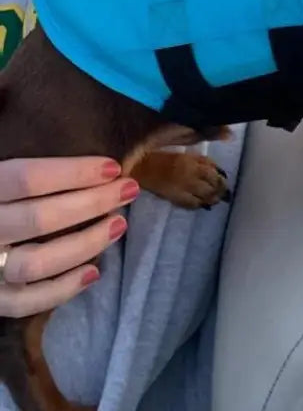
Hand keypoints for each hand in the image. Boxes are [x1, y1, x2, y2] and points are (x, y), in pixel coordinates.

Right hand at [0, 157, 137, 317]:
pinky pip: (24, 302)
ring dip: (85, 244)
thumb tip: (97, 163)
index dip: (74, 172)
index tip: (113, 168)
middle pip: (39, 219)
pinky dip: (61, 290)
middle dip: (93, 203)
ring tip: (119, 225)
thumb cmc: (4, 199)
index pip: (28, 178)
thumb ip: (35, 171)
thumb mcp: (7, 176)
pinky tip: (94, 273)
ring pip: (35, 262)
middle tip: (129, 189)